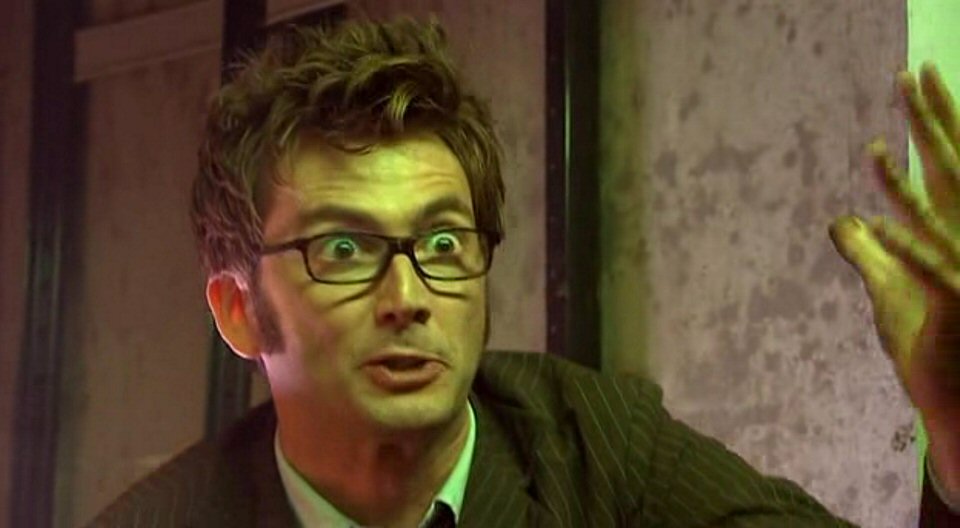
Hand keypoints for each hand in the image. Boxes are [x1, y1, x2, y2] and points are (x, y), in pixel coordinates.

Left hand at [829, 63, 959, 493]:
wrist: (957, 401)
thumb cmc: (932, 343)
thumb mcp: (891, 292)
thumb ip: (869, 254)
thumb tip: (844, 222)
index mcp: (954, 233)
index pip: (945, 165)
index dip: (933, 121)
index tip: (915, 79)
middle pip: (949, 169)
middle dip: (930, 121)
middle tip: (908, 74)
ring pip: (936, 212)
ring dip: (905, 178)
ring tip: (873, 145)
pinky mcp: (956, 304)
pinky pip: (928, 268)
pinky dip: (901, 247)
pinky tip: (870, 225)